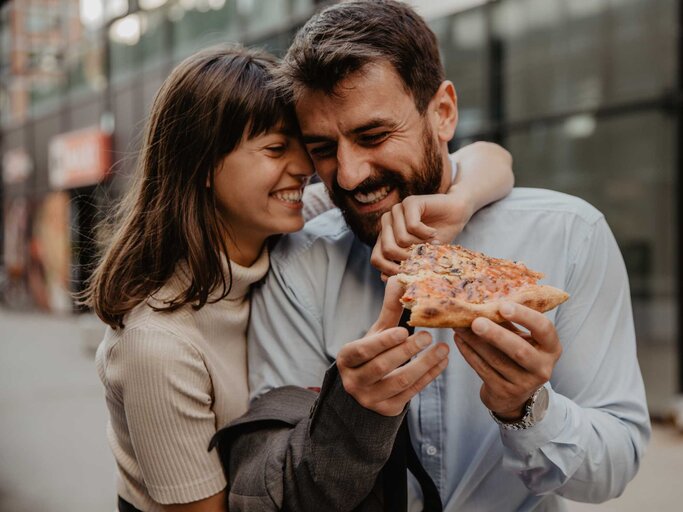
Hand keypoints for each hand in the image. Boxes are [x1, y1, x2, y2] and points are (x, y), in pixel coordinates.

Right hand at [336, 276, 449, 415]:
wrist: (367, 389)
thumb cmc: (373, 354)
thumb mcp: (376, 333)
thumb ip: (388, 310)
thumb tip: (399, 278)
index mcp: (346, 359)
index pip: (362, 350)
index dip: (383, 342)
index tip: (405, 330)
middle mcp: (354, 382)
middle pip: (381, 367)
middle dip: (407, 351)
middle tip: (428, 336)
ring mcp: (370, 399)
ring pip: (399, 383)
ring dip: (424, 365)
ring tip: (442, 349)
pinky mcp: (388, 410)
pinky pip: (411, 393)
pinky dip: (429, 377)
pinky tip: (442, 363)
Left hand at [371, 194, 473, 278]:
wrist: (455, 215)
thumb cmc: (437, 238)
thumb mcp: (419, 257)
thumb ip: (401, 265)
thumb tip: (383, 278)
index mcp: (385, 237)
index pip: (376, 258)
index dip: (390, 269)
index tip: (407, 273)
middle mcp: (387, 223)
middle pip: (387, 249)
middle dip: (407, 257)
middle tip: (422, 256)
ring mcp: (396, 211)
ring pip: (401, 239)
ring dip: (421, 244)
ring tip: (431, 241)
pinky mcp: (409, 202)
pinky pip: (412, 226)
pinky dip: (427, 234)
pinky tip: (433, 233)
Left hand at [453, 302, 561, 419]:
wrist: (514, 395)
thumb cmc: (517, 355)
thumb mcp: (522, 338)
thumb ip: (509, 321)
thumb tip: (482, 297)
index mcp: (551, 348)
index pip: (544, 328)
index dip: (524, 316)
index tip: (503, 306)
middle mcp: (542, 368)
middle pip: (519, 350)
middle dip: (495, 334)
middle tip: (475, 321)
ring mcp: (524, 384)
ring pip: (496, 360)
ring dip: (475, 341)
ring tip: (459, 326)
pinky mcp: (504, 392)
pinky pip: (483, 370)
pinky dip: (469, 353)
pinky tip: (459, 340)